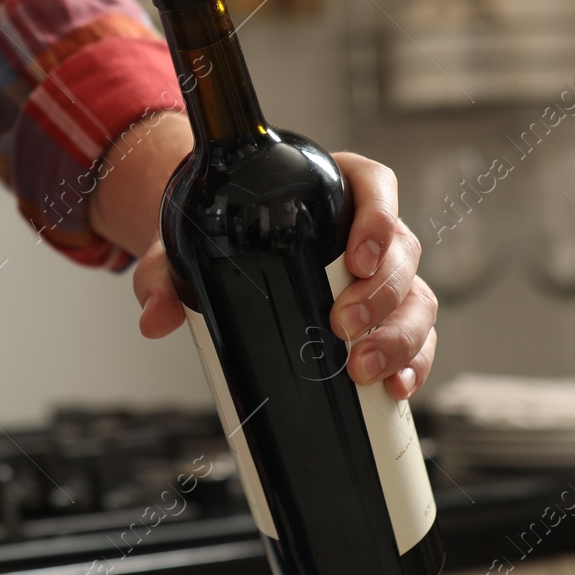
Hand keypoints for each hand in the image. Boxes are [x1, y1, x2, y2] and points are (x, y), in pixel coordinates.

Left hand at [130, 152, 437, 399]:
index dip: (380, 218)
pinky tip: (397, 388)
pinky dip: (414, 363)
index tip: (359, 256)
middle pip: (402, 251)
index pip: (374, 186)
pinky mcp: (387, 316)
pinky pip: (419, 337)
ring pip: (417, 298)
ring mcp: (383, 275)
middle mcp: (369, 230)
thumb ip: (164, 273)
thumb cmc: (217, 238)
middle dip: (382, 295)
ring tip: (361, 369)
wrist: (224, 258)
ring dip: (400, 336)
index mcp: (331, 188)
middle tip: (342, 326)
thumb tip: (155, 317)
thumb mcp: (185, 246)